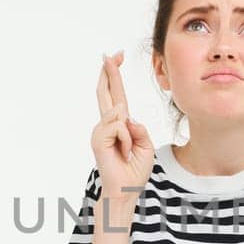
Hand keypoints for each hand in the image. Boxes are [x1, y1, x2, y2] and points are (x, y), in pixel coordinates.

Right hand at [92, 50, 154, 201]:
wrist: (126, 190)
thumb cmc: (134, 169)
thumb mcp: (145, 144)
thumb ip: (138, 128)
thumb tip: (125, 117)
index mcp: (119, 124)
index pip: (116, 95)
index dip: (115, 76)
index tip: (115, 58)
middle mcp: (107, 124)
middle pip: (106, 92)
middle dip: (110, 72)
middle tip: (110, 54)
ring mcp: (100, 131)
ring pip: (118, 112)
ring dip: (130, 134)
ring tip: (128, 152)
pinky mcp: (98, 139)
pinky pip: (119, 127)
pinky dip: (127, 141)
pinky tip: (123, 153)